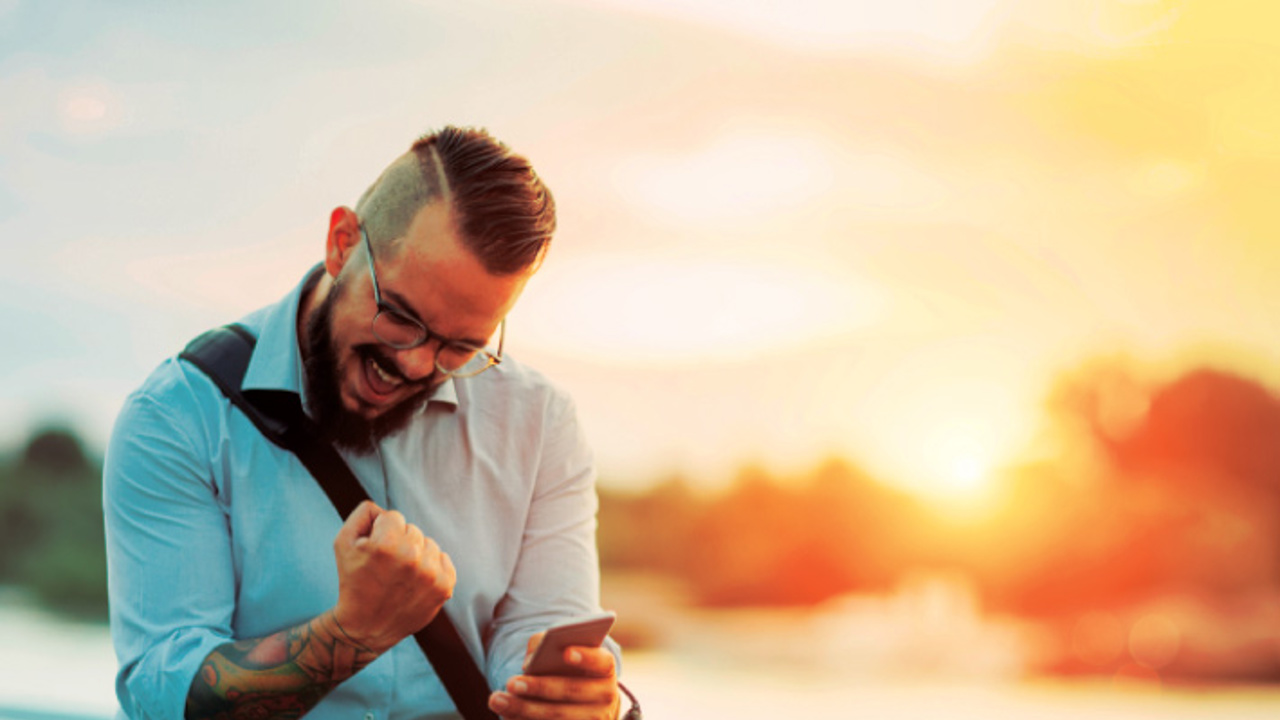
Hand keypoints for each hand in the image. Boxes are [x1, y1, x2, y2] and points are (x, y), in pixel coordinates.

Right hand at [331, 500, 455, 653]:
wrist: (366, 627)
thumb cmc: (353, 581)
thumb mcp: (343, 542)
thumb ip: (363, 514)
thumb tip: (385, 508)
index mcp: (387, 544)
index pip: (392, 517)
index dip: (379, 533)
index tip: (373, 554)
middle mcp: (413, 557)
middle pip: (411, 529)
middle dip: (398, 542)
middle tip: (385, 567)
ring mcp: (432, 574)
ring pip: (428, 543)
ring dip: (416, 554)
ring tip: (399, 576)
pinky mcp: (445, 586)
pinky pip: (443, 558)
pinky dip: (430, 566)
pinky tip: (415, 581)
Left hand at [489, 632, 620, 719]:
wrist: (587, 705)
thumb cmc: (569, 670)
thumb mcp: (564, 653)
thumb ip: (547, 645)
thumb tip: (529, 661)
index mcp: (605, 669)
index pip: (602, 660)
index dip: (586, 657)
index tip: (566, 652)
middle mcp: (606, 696)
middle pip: (572, 690)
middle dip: (540, 687)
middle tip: (511, 682)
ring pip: (559, 716)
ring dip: (525, 709)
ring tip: (496, 699)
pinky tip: (507, 714)